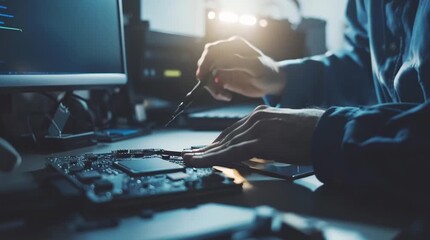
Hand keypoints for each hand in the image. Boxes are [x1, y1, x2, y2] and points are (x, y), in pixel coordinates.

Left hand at [183, 106, 324, 166]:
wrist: (327, 132)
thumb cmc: (311, 133)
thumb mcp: (284, 131)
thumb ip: (268, 136)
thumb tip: (258, 149)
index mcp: (262, 114)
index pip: (234, 129)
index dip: (218, 140)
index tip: (207, 148)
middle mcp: (257, 117)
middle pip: (226, 135)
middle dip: (208, 147)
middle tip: (193, 154)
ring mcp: (258, 128)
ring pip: (225, 143)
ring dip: (206, 153)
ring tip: (191, 159)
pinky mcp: (261, 140)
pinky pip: (232, 151)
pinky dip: (215, 157)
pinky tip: (204, 161)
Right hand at [196, 36, 285, 100]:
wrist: (272, 83)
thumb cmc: (267, 71)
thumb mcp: (255, 66)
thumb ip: (237, 62)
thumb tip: (218, 62)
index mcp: (234, 45)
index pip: (213, 50)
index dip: (205, 61)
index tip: (203, 75)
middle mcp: (226, 53)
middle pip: (206, 61)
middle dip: (205, 75)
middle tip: (213, 88)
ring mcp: (223, 65)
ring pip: (207, 74)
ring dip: (211, 86)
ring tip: (224, 95)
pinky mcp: (223, 77)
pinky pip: (212, 84)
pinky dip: (216, 92)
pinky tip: (227, 96)